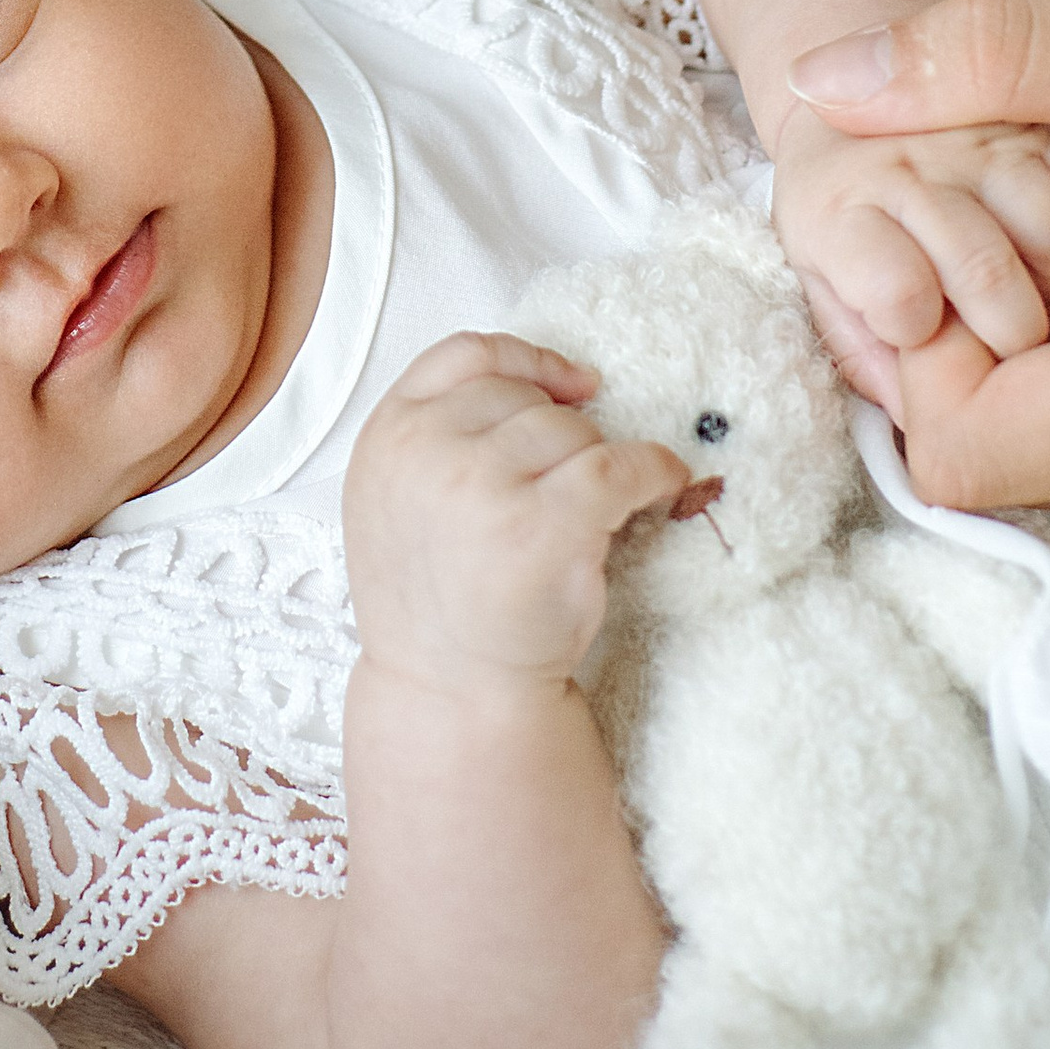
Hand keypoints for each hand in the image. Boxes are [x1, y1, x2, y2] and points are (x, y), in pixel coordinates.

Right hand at [343, 333, 688, 699]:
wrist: (452, 693)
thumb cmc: (438, 601)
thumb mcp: (398, 499)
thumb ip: (438, 433)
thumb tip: (543, 383)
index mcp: (388, 436)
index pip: (463, 354)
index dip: (526, 360)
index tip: (568, 382)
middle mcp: (428, 451)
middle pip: (526, 396)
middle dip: (556, 435)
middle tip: (561, 490)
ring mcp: (485, 484)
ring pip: (572, 429)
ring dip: (593, 462)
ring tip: (586, 513)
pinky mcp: (547, 524)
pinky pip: (620, 465)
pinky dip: (653, 469)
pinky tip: (662, 482)